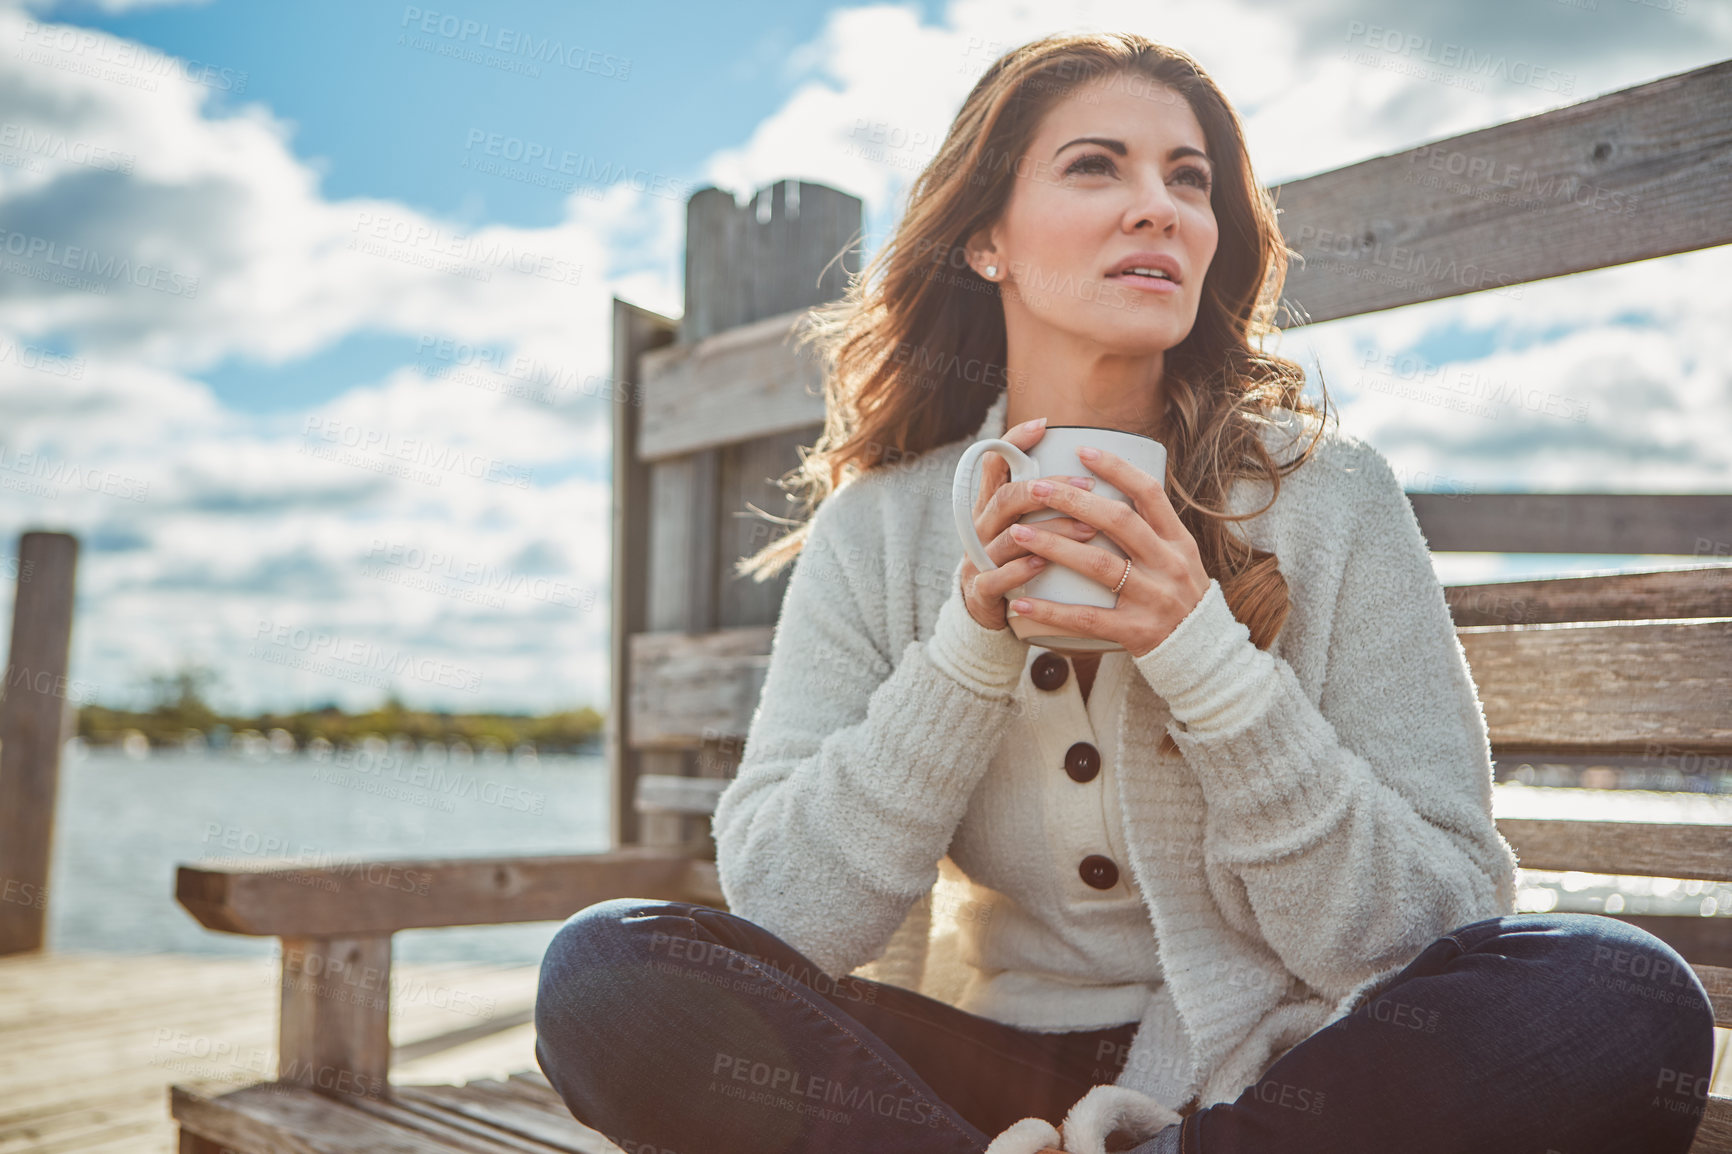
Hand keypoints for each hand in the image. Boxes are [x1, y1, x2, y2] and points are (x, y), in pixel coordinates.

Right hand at [960, 418, 1101, 631]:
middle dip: (1047, 490)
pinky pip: (995, 577)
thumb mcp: (1025, 527)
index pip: (995, 463)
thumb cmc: (1016, 562)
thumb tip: (1093, 470)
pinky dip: (1019, 570)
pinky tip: (1042, 564)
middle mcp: (982, 527)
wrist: (988, 614)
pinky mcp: (980, 590)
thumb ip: (1045, 502)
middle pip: (1006, 497)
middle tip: (1088, 487)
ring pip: (1008, 537)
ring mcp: (978, 558)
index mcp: (992, 506)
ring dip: (1049, 532)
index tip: (1045, 425)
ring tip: (1087, 530)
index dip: (1015, 442)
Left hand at [1004, 444, 1209, 657]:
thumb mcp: (1179, 557)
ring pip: (1098, 565)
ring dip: (1055, 545)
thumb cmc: (1179, 598)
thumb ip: (1151, 528)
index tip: (1082, 450)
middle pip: (1118, 522)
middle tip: (1036, 488)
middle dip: (1074, 501)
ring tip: (1019, 533)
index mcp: (1178, 541)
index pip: (1149, 493)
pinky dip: (1052, 610)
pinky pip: (1087, 618)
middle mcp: (1169, 564)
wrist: (1202, 655)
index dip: (1116, 469)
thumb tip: (1111, 487)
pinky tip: (1022, 602)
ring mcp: (1153, 598)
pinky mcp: (1135, 631)